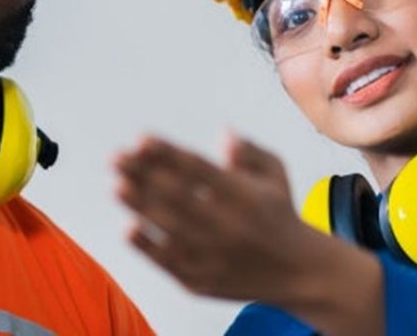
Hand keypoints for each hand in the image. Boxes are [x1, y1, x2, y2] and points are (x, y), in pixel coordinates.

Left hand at [114, 132, 308, 301]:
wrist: (300, 274)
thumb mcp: (276, 174)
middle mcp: (228, 226)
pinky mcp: (201, 280)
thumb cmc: (280, 215)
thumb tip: (224, 135)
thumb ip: (250, 151)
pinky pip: (168, 262)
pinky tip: (128, 228)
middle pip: (177, 196)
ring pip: (169, 228)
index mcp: (245, 196)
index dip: (168, 153)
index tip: (142, 138)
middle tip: (115, 157)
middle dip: (143, 174)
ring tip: (117, 186)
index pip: (198, 169)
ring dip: (140, 206)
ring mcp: (213, 256)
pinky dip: (147, 246)